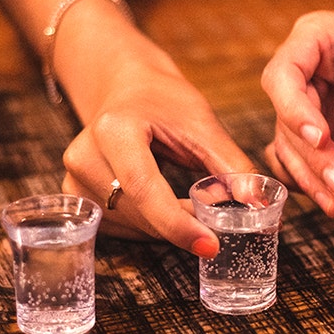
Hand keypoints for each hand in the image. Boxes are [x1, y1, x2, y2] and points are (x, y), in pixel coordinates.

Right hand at [59, 62, 256, 257]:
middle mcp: (84, 155)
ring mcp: (75, 179)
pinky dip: (150, 226)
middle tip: (214, 217)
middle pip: (139, 212)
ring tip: (188, 202)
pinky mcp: (76, 196)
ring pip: (131, 227)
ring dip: (166, 227)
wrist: (125, 88)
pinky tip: (163, 206)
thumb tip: (259, 203)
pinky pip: (120, 228)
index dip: (177, 223)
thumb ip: (231, 165)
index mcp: (113, 129)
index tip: (210, 245)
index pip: (144, 188)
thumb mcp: (202, 124)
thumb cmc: (164, 101)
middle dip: (181, 224)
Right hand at [261, 8, 333, 216]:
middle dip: (311, 157)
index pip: (284, 74)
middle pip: (284, 116)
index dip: (294, 110)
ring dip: (309, 176)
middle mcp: (303, 67)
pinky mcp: (314, 121)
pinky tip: (329, 200)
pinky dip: (309, 178)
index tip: (323, 139)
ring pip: (288, 142)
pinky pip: (299, 153)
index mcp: (317, 37)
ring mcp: (306, 97)